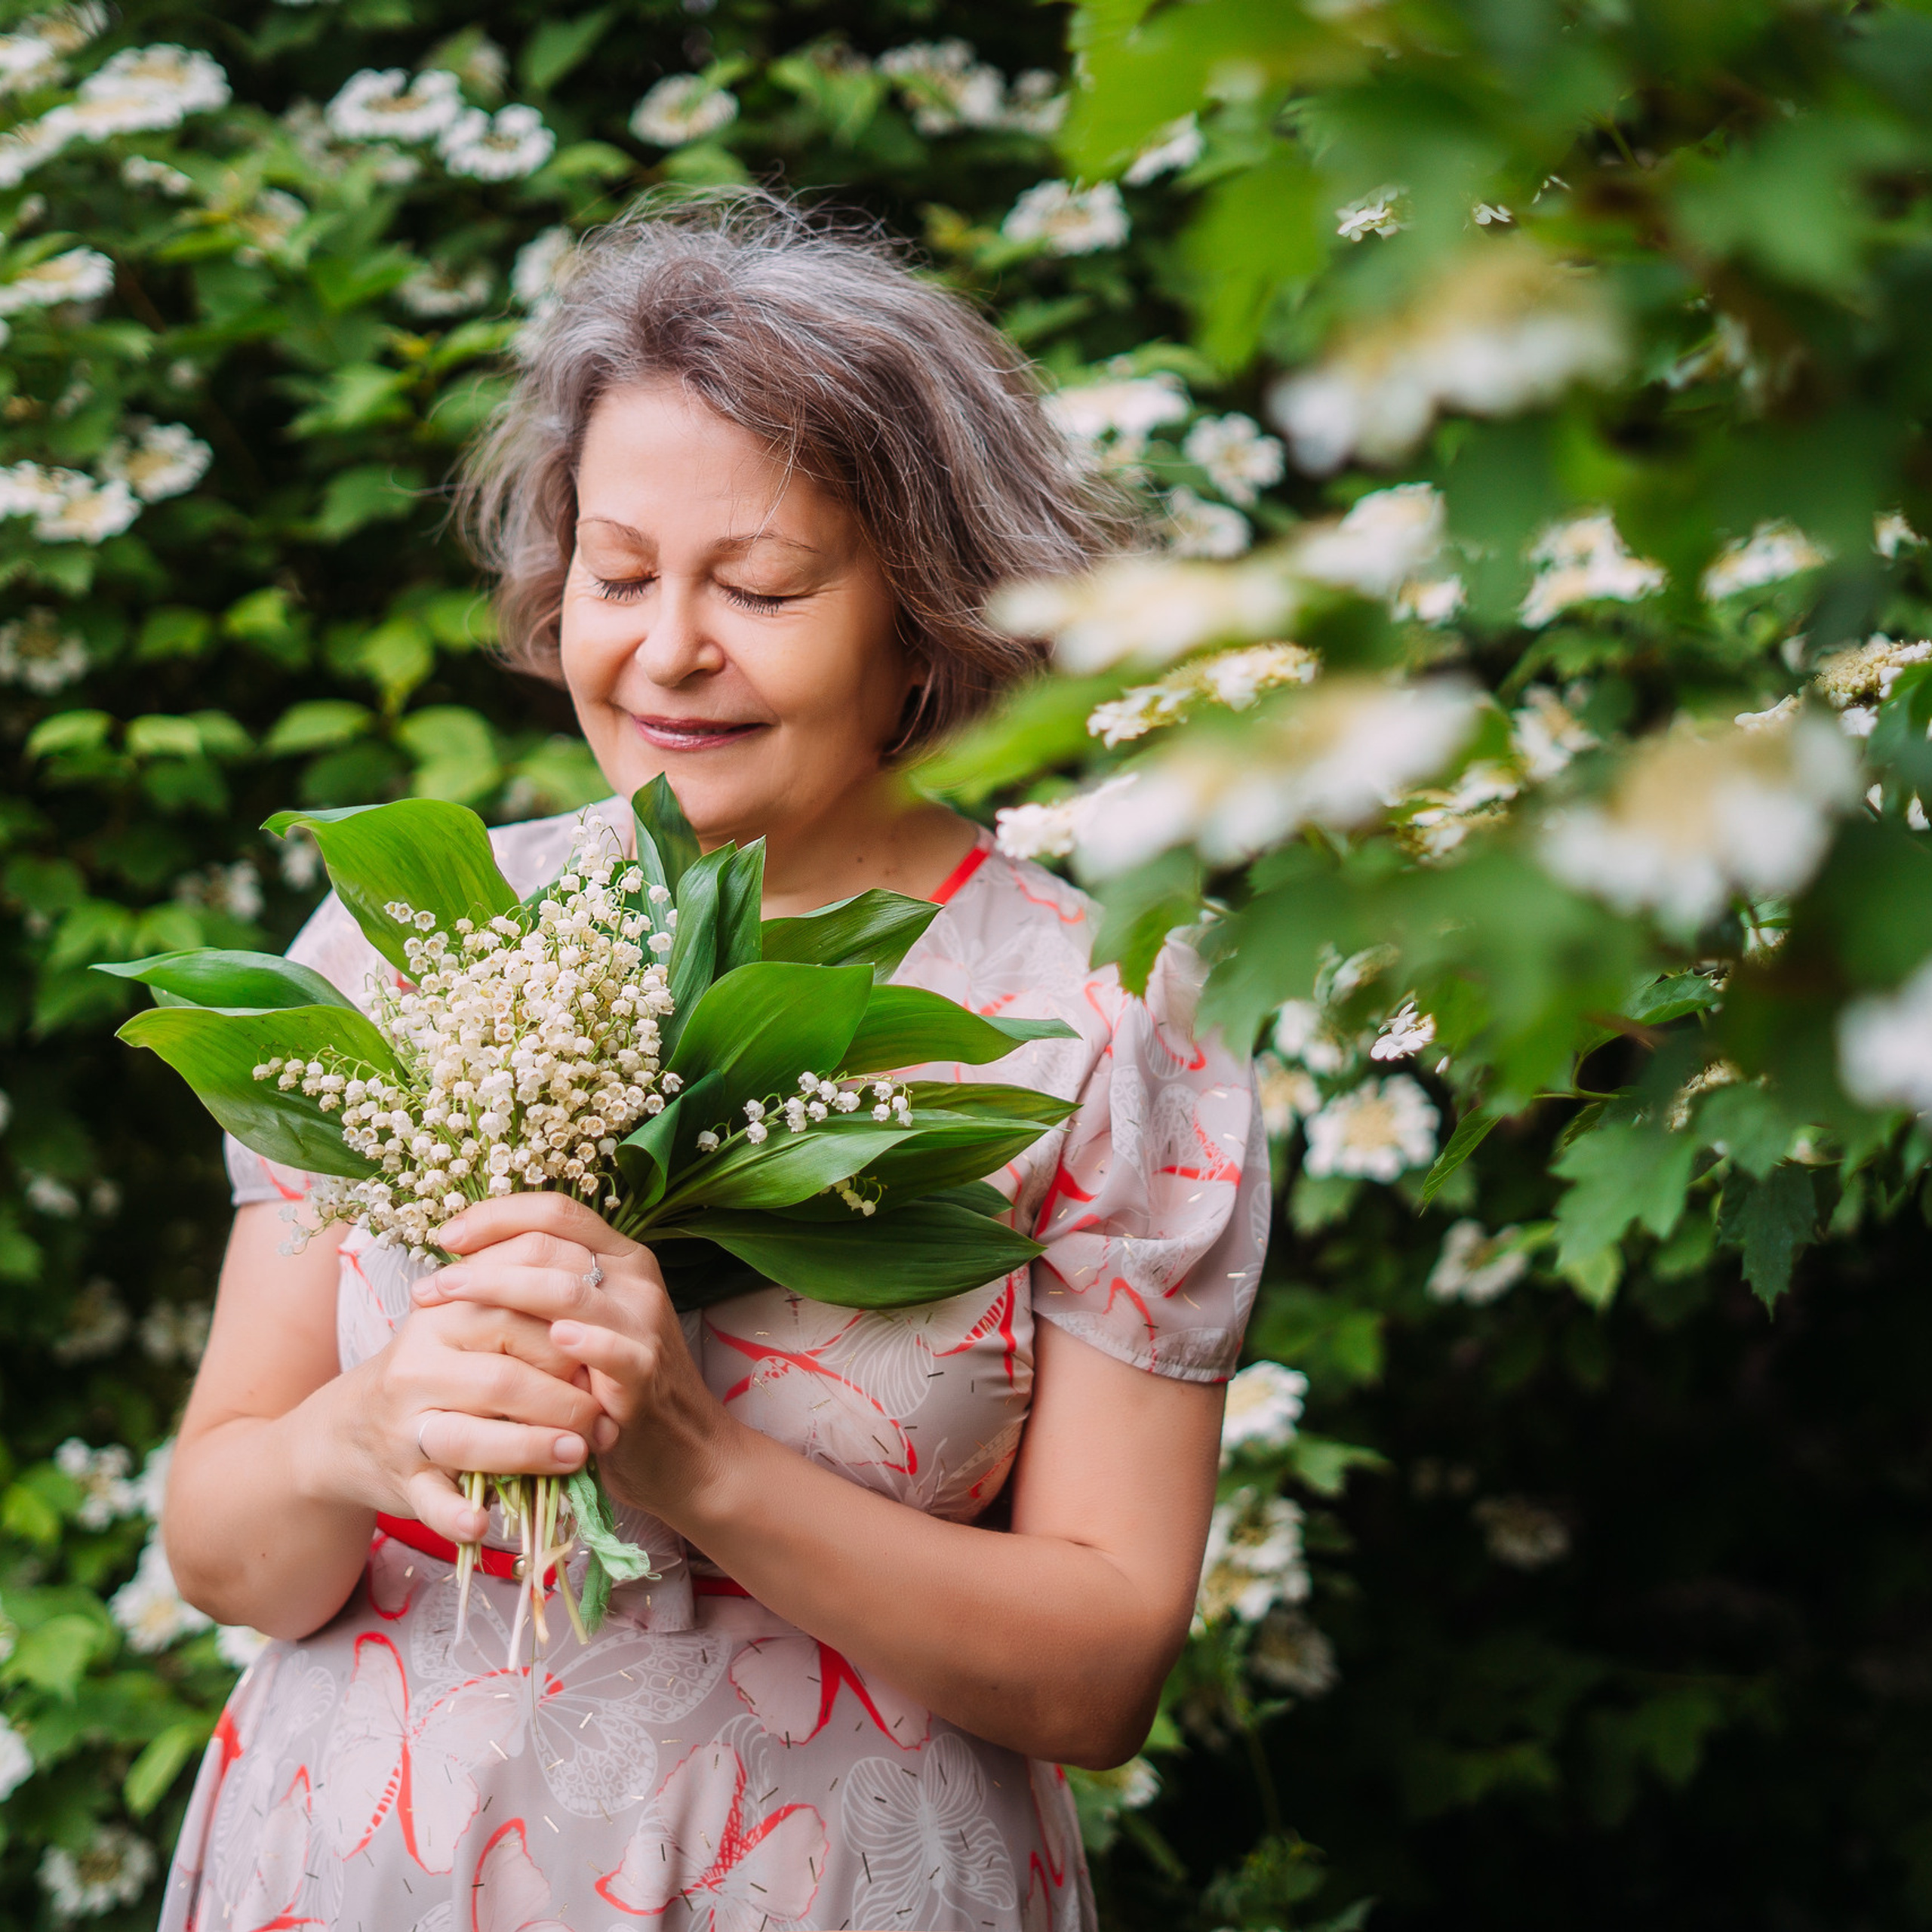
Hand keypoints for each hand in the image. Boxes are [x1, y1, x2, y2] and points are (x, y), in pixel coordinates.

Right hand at [317, 1293, 615, 1547]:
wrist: (350, 1429)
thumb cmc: (436, 1373)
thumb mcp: (468, 1331)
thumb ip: (523, 1323)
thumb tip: (596, 1330)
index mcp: (443, 1319)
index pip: (518, 1321)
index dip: (571, 1347)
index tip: (606, 1366)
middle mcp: (417, 1369)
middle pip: (503, 1381)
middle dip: (564, 1403)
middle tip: (604, 1422)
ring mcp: (404, 1428)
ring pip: (469, 1439)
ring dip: (530, 1450)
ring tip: (576, 1456)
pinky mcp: (400, 1480)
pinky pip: (430, 1500)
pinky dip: (455, 1516)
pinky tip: (482, 1525)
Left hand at [415, 1193, 732, 1522]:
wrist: (682, 1449)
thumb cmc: (616, 1385)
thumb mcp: (588, 1325)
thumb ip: (549, 1288)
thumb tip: (475, 1258)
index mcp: (621, 1258)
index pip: (556, 1212)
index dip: (496, 1215)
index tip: (445, 1236)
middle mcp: (635, 1281)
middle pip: (551, 1245)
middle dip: (479, 1261)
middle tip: (428, 1286)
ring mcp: (643, 1325)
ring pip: (567, 1289)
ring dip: (499, 1290)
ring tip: (449, 1303)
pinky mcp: (646, 1374)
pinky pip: (611, 1349)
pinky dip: (580, 1341)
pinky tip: (546, 1340)